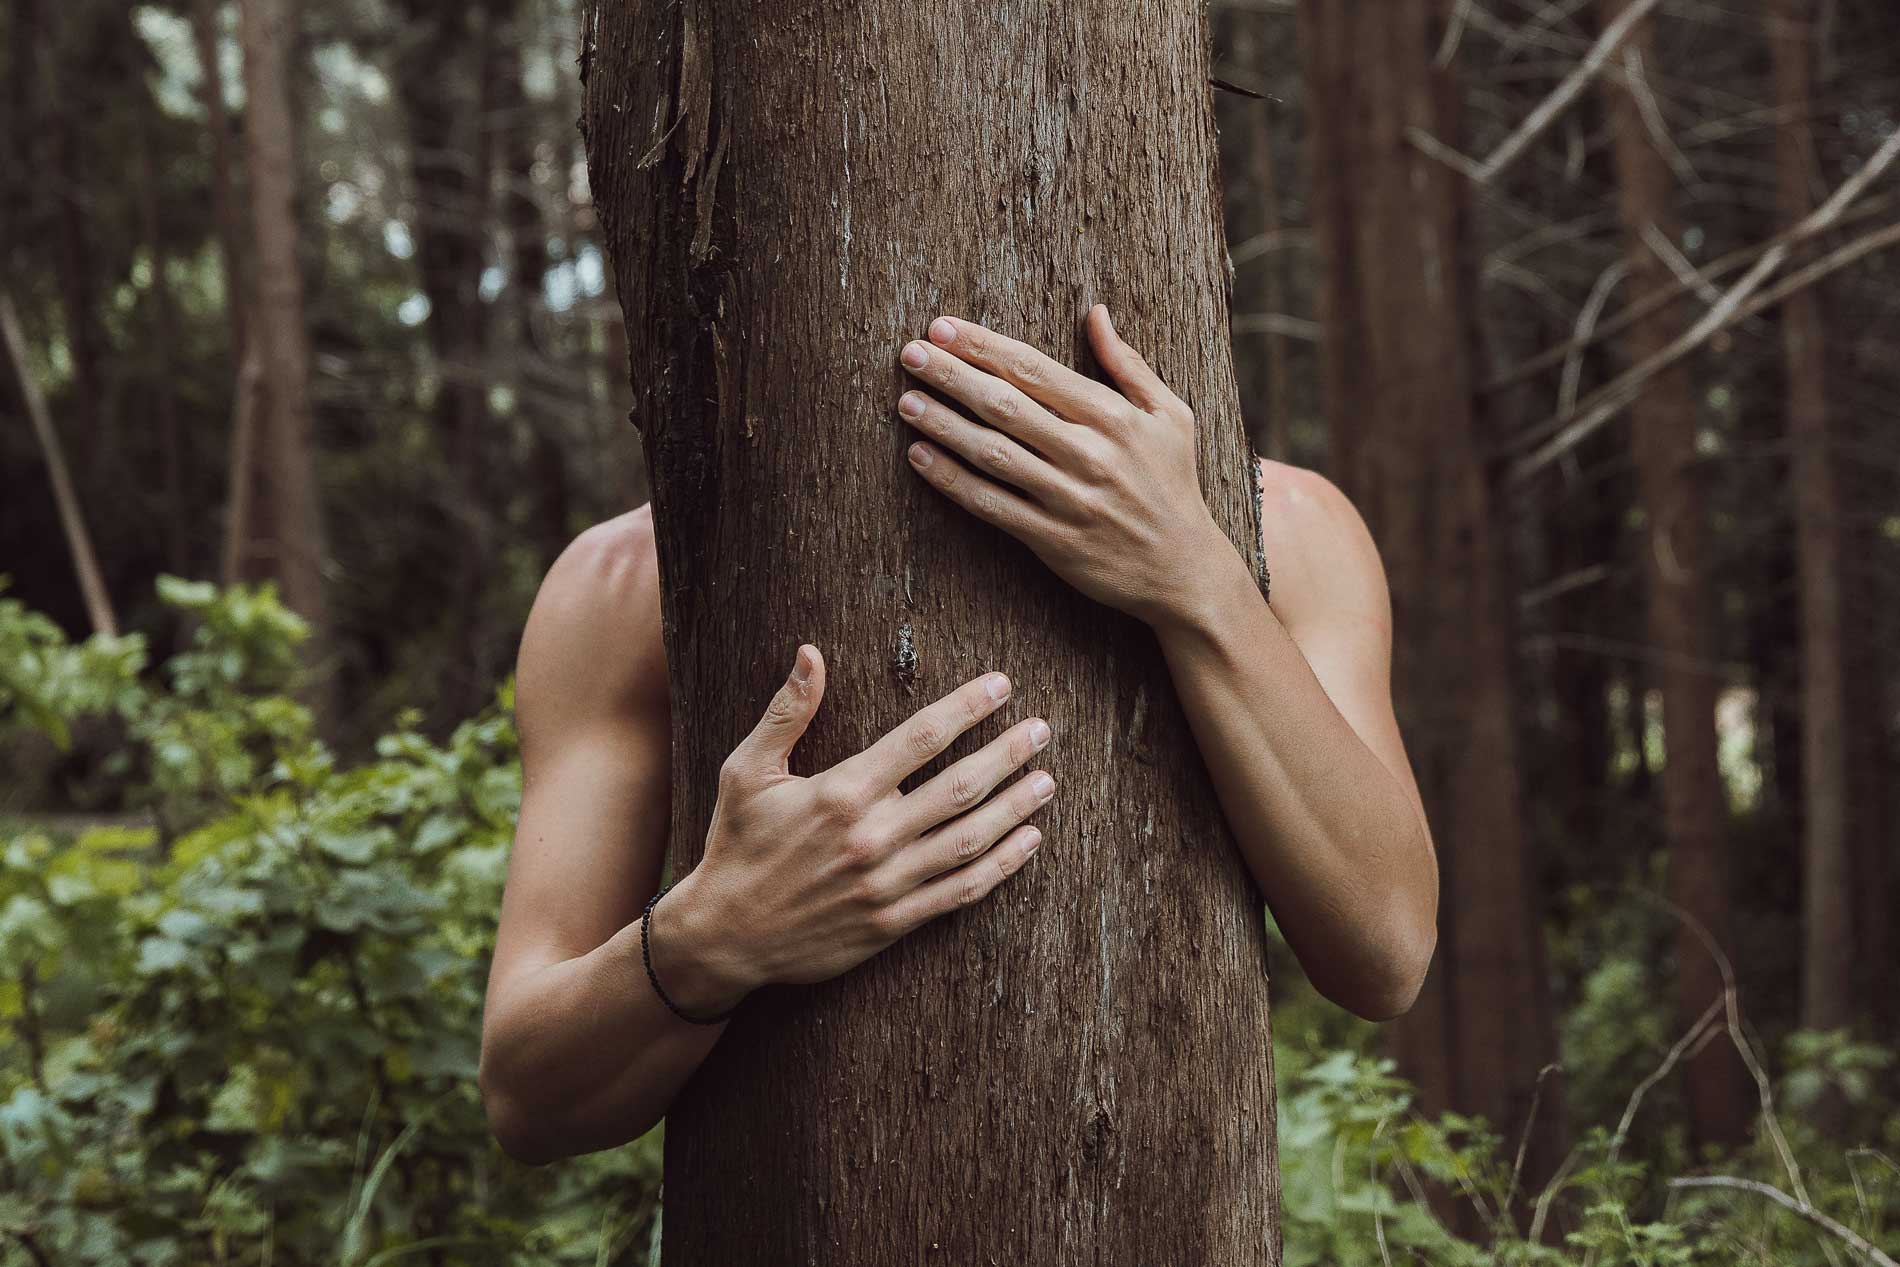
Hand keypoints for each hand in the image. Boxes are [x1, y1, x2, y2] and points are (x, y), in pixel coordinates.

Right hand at [662, 644, 1054, 1011]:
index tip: (1001, 686)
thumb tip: (811, 653)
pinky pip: (960, 891)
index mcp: (842, 792)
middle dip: (1008, 753)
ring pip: (969, 839)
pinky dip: (1001, 866)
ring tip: (1047, 781)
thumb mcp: (746, 771)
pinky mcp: (893, 922)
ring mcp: (887, 883)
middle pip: (960, 786)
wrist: (725, 936)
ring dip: (1015, 807)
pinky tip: (1028, 841)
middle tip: (1042, 730)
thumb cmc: (736, 845)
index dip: (968, 707)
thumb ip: (787, 712)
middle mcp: (872, 836)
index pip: (922, 737)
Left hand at [895, 304, 1230, 627]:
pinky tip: (921, 457)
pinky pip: (992, 505)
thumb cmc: (1174, 485)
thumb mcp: (1169, 416)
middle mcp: (1090, 454)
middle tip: (910, 353)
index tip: (944, 327)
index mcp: (1114, 417)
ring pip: (993, 454)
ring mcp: (1069, 499)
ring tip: (906, 400)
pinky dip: (953, 481)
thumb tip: (1097, 312)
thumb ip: (1128, 364)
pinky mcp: (1052, 540)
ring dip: (944, 425)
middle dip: (953, 375)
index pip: (1036, 371)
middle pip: (1007, 406)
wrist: (1185, 570)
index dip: (985, 346)